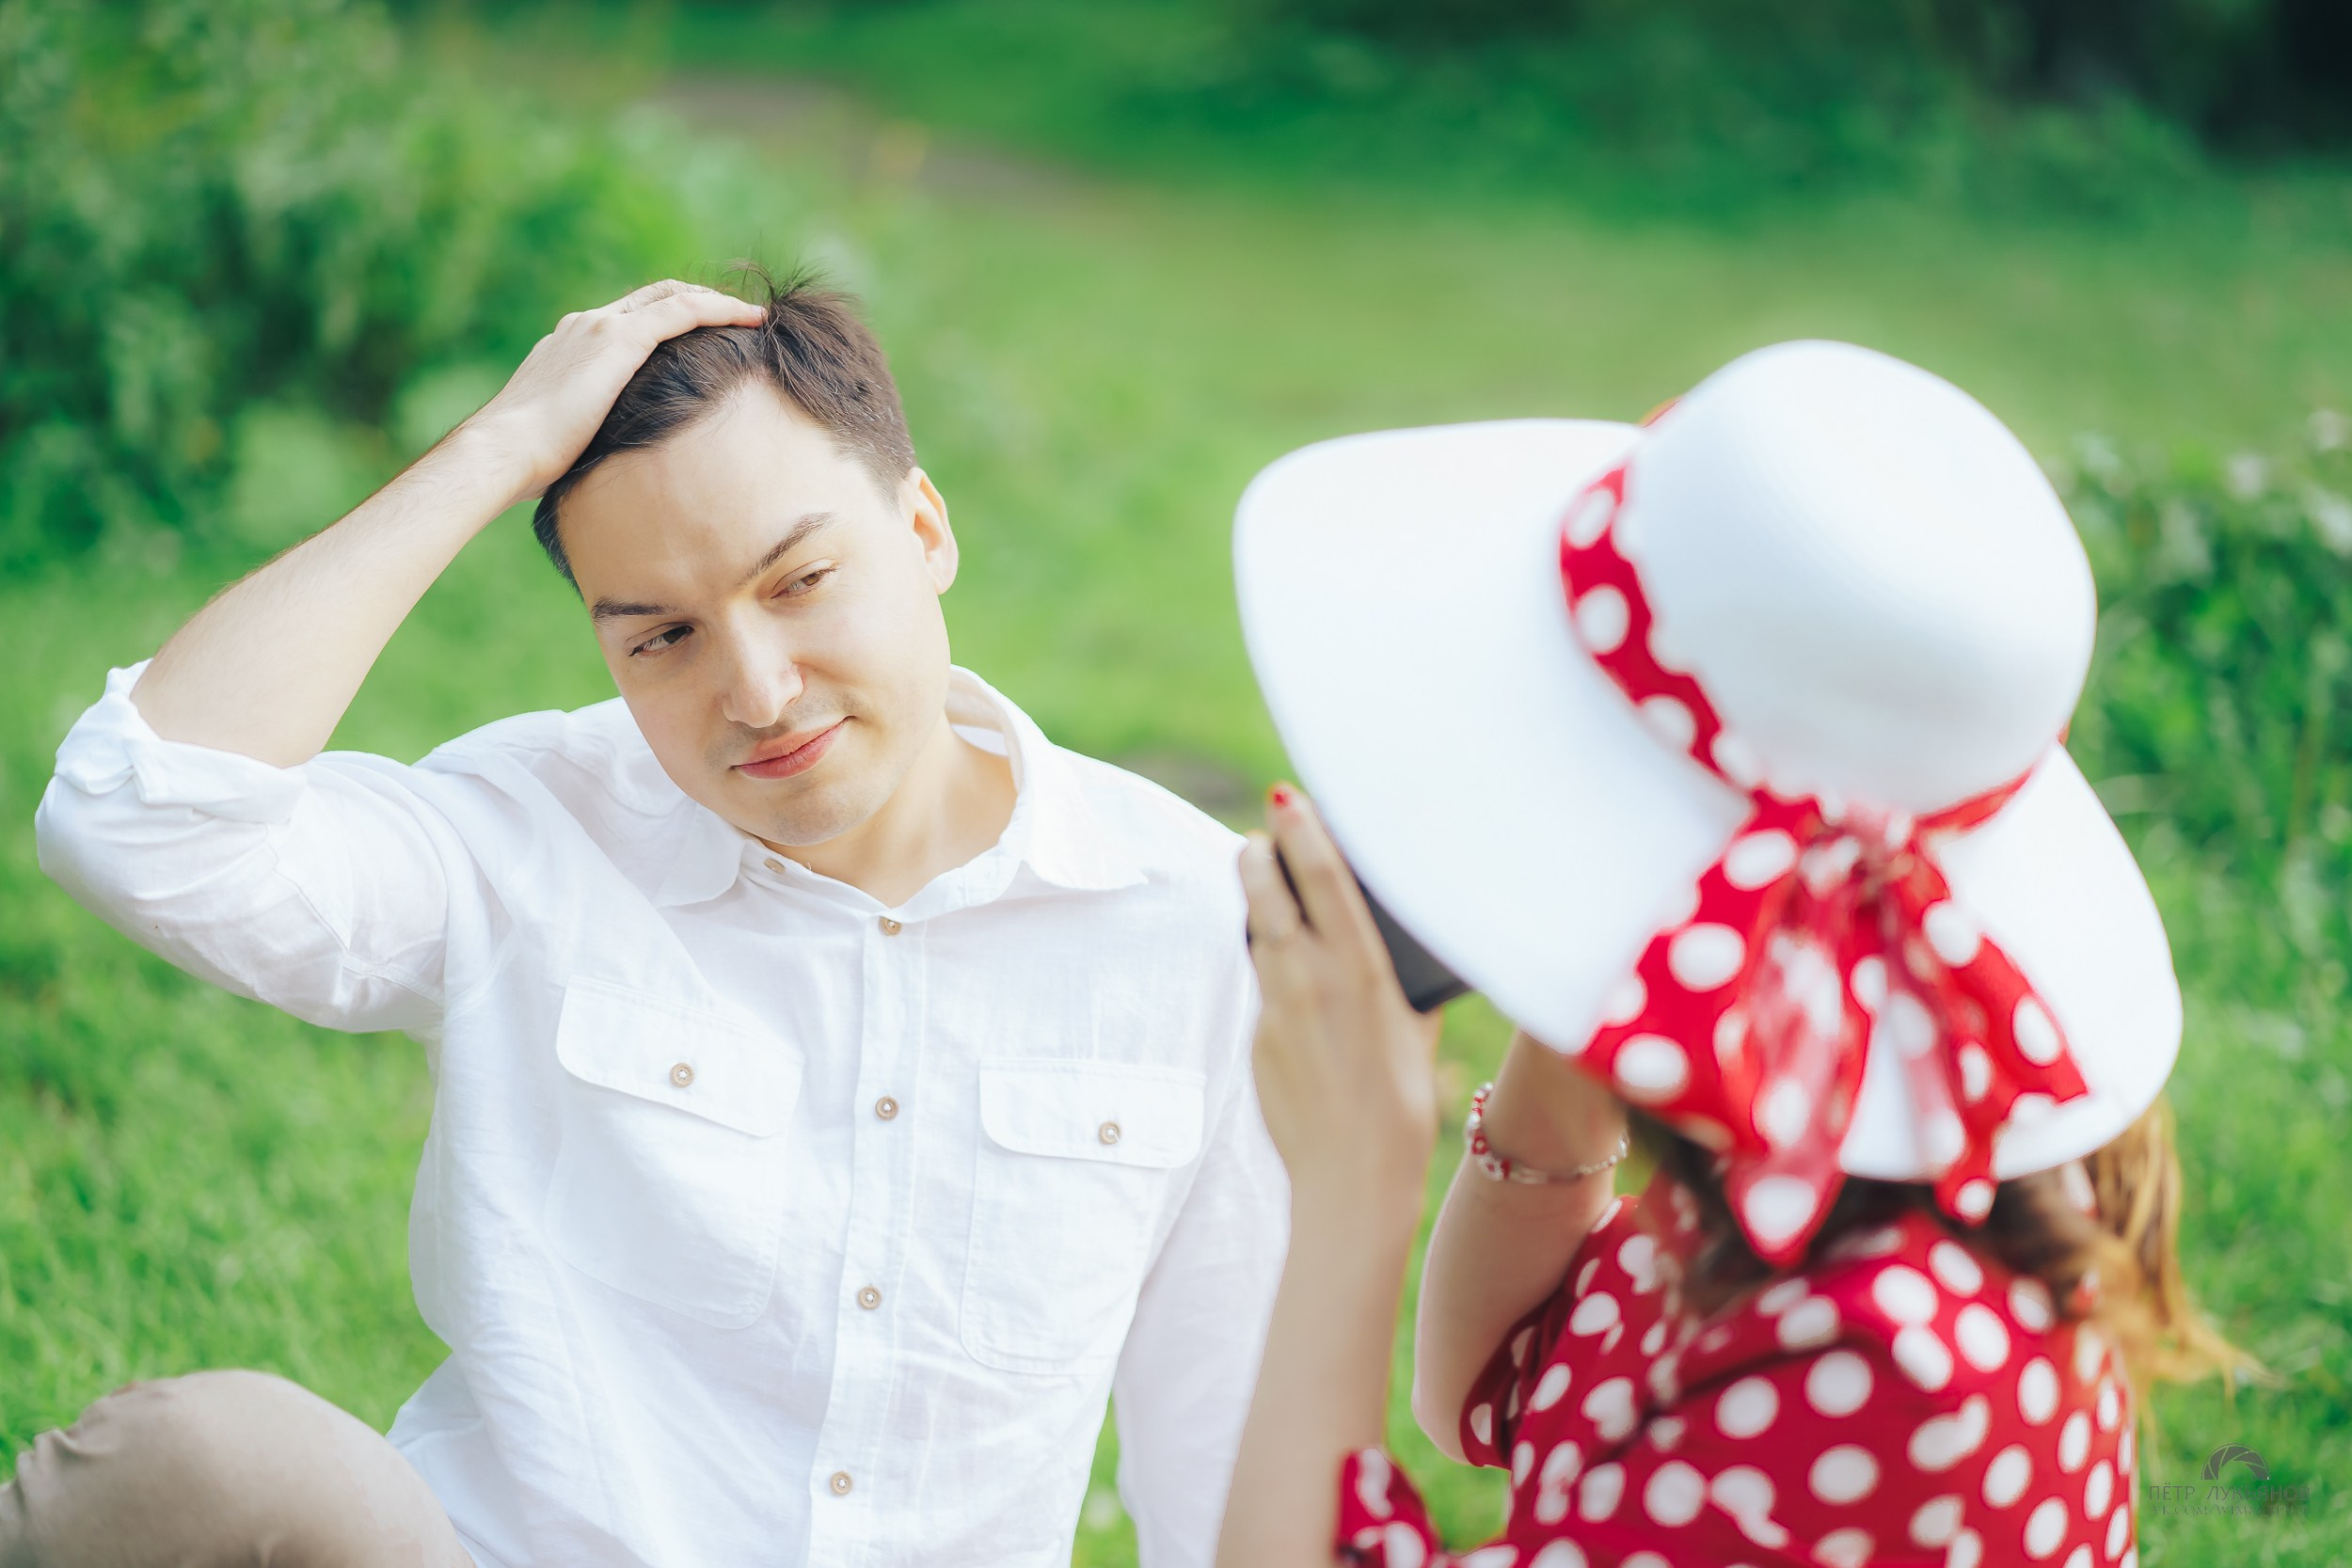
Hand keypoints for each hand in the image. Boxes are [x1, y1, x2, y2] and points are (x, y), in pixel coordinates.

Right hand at [452, 280, 766, 507]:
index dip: (667, 320)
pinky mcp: (618, 339)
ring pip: (672, 297)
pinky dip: (720, 310)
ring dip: (716, 303)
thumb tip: (616, 465)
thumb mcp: (568, 439)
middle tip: (736, 319)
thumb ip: (595, 434)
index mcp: (570, 346)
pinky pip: (683, 311)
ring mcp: (600, 327)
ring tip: (753, 317)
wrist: (504, 450)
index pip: (627, 319)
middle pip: (653, 297)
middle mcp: (585, 326)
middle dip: (697, 302)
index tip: (701, 337)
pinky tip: (751, 319)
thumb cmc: (528, 463)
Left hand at [1239, 785, 1443, 1220]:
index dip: (1301, 828)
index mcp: (1359, 967)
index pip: (1320, 876)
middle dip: (1257, 855)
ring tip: (1264, 886)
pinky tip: (1291, 980)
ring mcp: (1276, 1009)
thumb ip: (1398, 985)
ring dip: (1257, 906)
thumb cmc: (1400, 1106)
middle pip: (1266, 891)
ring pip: (1257, 936)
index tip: (1285, 798)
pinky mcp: (1257, 1039)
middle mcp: (1309, 979)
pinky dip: (1272, 971)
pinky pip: (1263, 988)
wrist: (1350, 1178)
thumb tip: (1391, 951)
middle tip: (1258, 837)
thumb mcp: (1414, 1032)